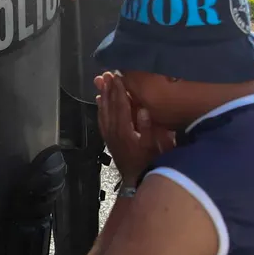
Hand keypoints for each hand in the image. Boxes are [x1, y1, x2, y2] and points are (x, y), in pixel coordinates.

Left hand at [96, 71, 175, 185]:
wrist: (136, 180)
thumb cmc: (149, 162)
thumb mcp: (153, 146)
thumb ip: (147, 127)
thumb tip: (141, 108)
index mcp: (125, 130)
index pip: (121, 106)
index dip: (119, 90)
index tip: (117, 77)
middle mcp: (114, 131)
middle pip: (109, 106)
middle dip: (108, 89)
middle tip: (106, 74)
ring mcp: (110, 136)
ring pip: (103, 112)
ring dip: (103, 96)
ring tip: (101, 83)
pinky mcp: (109, 140)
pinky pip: (102, 120)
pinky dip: (100, 109)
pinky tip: (100, 102)